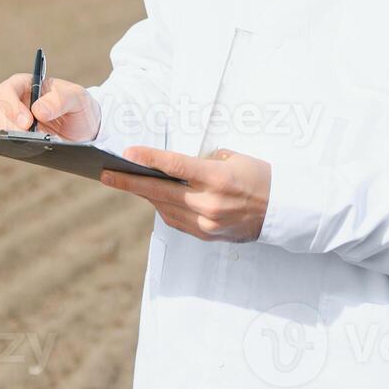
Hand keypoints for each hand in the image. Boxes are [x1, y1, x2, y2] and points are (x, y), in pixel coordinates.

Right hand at [0, 73, 99, 142]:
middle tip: (30, 138)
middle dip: (13, 127)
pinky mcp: (21, 139)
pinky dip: (21, 148)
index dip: (11, 106)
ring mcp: (17, 122)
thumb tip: (38, 111)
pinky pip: (12, 145)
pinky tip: (36, 150)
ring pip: (3, 131)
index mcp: (27, 84)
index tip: (27, 121)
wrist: (87, 129)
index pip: (6, 91)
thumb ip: (60, 99)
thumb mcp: (77, 98)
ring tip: (37, 144)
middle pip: (1, 114)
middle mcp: (17, 102)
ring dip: (17, 139)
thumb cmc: (79, 106)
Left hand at [99, 146, 270, 242]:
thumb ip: (201, 162)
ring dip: (145, 195)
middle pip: (160, 191)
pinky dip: (163, 208)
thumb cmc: (259, 176)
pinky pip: (175, 221)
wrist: (283, 210)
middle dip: (130, 182)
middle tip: (106, 175)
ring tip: (126, 182)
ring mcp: (206, 222)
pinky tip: (153, 197)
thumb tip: (175, 168)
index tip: (127, 153)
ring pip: (164, 208)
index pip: (176, 166)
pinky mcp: (206, 234)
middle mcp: (209, 203)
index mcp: (218, 178)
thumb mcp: (233, 158)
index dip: (149, 159)